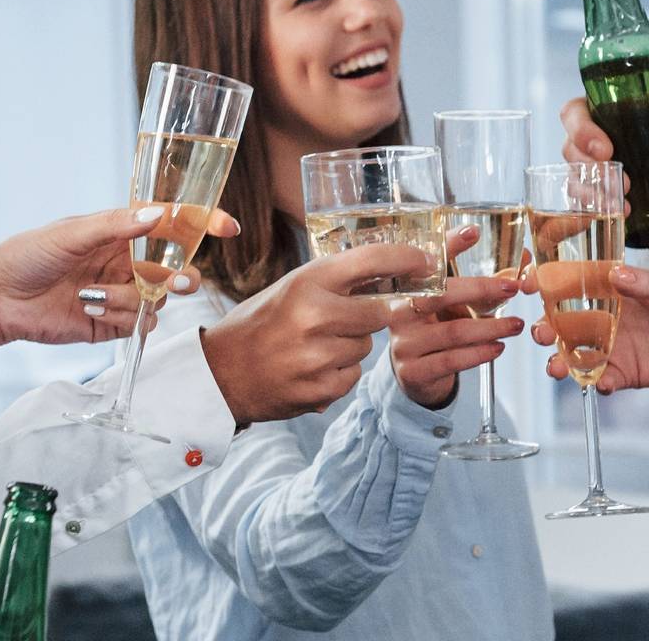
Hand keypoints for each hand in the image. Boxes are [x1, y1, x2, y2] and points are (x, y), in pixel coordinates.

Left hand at [0, 206, 239, 394]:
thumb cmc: (29, 254)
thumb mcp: (72, 233)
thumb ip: (116, 225)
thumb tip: (157, 215)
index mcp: (122, 231)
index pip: (174, 225)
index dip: (204, 224)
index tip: (228, 227)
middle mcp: (128, 261)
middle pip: (176, 268)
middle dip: (181, 276)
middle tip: (175, 281)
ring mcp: (123, 293)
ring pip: (158, 300)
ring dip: (131, 299)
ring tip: (93, 295)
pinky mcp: (113, 323)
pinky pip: (140, 323)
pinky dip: (121, 317)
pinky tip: (90, 309)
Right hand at [202, 243, 430, 426]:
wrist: (222, 372)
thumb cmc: (261, 323)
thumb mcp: (292, 288)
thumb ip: (336, 281)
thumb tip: (392, 270)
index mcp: (307, 282)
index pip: (372, 260)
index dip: (406, 259)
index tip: (427, 261)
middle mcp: (314, 315)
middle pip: (380, 312)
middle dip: (369, 316)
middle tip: (341, 319)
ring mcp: (318, 356)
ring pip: (367, 347)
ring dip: (351, 346)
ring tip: (314, 347)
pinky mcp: (321, 389)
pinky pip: (354, 375)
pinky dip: (339, 373)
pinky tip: (311, 368)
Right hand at [388, 247, 522, 409]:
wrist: (415, 371)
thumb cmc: (437, 326)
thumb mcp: (452, 301)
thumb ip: (479, 280)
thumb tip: (523, 258)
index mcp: (406, 286)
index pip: (426, 260)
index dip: (449, 245)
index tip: (474, 232)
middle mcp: (399, 310)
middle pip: (440, 294)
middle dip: (481, 289)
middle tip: (513, 287)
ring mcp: (404, 342)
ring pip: (453, 331)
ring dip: (491, 328)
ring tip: (516, 325)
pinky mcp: (413, 370)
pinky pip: (452, 360)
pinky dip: (479, 354)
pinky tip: (497, 348)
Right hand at [527, 265, 648, 420]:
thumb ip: (646, 287)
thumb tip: (616, 275)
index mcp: (619, 290)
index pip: (577, 284)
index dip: (551, 285)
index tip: (531, 286)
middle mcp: (611, 318)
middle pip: (568, 323)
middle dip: (549, 329)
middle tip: (542, 335)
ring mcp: (619, 347)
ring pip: (579, 354)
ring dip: (562, 360)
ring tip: (556, 368)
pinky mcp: (631, 373)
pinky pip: (604, 379)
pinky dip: (596, 383)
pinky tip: (599, 384)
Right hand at [559, 85, 648, 209]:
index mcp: (602, 110)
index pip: (574, 113)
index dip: (581, 130)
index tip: (605, 149)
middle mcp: (588, 138)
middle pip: (570, 147)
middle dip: (588, 165)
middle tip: (619, 178)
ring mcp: (589, 167)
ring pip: (575, 176)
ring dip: (593, 191)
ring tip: (622, 203)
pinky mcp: (595, 192)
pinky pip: (583, 201)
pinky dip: (597, 208)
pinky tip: (621, 212)